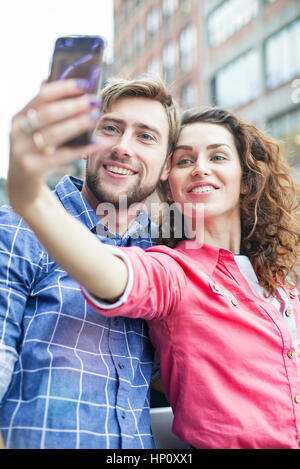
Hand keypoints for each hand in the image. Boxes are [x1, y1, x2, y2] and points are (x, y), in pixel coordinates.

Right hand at [7, 79, 100, 212]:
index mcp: (19, 118)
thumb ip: (44, 111)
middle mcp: (17, 132)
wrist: (22, 188)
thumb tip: (52, 81)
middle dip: (73, 106)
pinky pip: (61, 156)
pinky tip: (97, 142)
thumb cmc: (36, 154)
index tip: (85, 84)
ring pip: (54, 134)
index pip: (41, 97)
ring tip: (96, 117)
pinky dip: (81, 149)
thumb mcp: (35, 132)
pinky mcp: (32, 168)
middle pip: (48, 114)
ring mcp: (22, 150)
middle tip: (95, 101)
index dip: (63, 88)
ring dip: (77, 124)